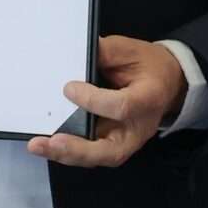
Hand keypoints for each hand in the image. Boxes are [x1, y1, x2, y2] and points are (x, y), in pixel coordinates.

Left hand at [27, 36, 187, 168]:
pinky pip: (91, 153)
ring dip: (67, 154)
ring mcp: (128, 141)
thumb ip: (105, 53)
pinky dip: (69, 151)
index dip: (94, 100)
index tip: (69, 88)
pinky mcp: (115, 145)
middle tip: (49, 142)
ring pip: (97, 158)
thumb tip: (74, 56)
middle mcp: (139, 128)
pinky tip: (48, 145)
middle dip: (77, 149)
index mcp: (149, 99)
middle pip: (110, 150)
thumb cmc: (149, 65)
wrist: (168, 83)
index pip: (122, 106)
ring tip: (39, 146)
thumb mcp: (130, 50)